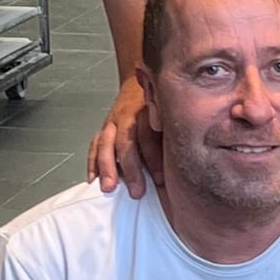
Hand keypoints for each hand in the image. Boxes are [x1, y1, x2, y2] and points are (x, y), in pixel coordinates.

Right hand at [88, 76, 163, 197]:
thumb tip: (186, 162)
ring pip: (106, 143)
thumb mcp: (167, 115)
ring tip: (109, 188)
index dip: (154, 159)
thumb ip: (171, 134)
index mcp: (147, 112)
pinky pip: (95, 146)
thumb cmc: (156, 108)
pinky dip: (93, 163)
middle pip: (126, 141)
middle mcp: (127, 117)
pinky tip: (93, 180)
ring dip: (107, 167)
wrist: (136, 87)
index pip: (148, 135)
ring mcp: (112, 122)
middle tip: (136, 191)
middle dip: (130, 168)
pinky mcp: (103, 129)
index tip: (160, 180)